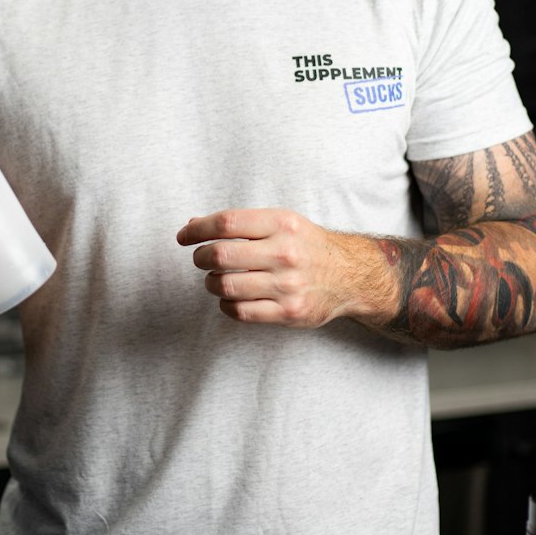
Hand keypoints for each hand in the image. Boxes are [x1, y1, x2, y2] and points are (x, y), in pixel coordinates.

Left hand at [176, 208, 390, 328]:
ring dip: (211, 283)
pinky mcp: (289, 312)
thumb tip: (193, 224)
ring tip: (216, 279)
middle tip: (201, 259)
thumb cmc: (307, 245)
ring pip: (225, 286)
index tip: (184, 236)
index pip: (226, 223)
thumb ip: (239, 223)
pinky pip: (240, 312)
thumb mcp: (281, 222)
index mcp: (282, 224)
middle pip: (220, 255)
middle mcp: (285, 253)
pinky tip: (230, 298)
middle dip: (200, 258)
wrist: (351, 275)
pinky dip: (225, 305)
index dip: (197, 229)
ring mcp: (287, 285)